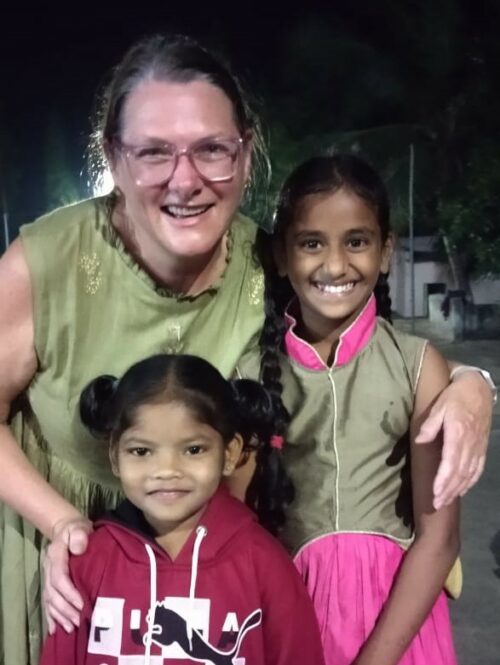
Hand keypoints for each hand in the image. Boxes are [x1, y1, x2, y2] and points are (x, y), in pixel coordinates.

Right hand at [42, 516, 92, 633]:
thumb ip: (79, 535)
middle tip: (80, 620)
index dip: (69, 592)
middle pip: (53, 593)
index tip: (82, 604)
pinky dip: (51, 617)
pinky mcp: (50, 583)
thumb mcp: (80, 527)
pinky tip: (55, 629)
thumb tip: (78, 549)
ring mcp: (47, 577)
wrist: (67, 529)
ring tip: (72, 627)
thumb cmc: (77, 530)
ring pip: (50, 600)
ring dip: (60, 615)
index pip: (59, 577)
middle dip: (66, 609)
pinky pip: (47, 602)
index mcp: (55, 554)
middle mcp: (48, 568)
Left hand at [415, 371, 492, 508]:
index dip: (444, 479)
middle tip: (436, 504)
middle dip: (448, 490)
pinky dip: (470, 482)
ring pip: (469, 474)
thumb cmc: (455, 397)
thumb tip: (419, 441)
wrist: (478, 390)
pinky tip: (462, 490)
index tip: (435, 492)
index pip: (451, 462)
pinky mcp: (482, 448)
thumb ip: (430, 425)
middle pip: (460, 473)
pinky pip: (477, 469)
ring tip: (445, 501)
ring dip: (458, 490)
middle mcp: (470, 444)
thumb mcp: (439, 406)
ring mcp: (478, 447)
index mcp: (458, 434)